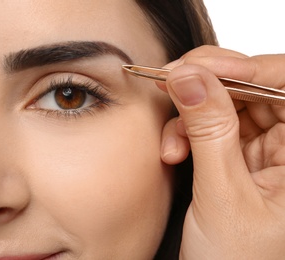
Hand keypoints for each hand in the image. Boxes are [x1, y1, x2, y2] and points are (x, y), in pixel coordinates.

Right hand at [160, 46, 284, 258]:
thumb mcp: (221, 195)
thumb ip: (207, 130)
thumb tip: (188, 76)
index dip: (247, 67)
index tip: (196, 66)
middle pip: (255, 87)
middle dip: (208, 85)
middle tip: (169, 82)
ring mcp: (267, 150)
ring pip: (228, 103)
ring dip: (191, 115)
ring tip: (172, 144)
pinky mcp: (240, 156)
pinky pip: (213, 124)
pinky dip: (188, 131)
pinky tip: (175, 150)